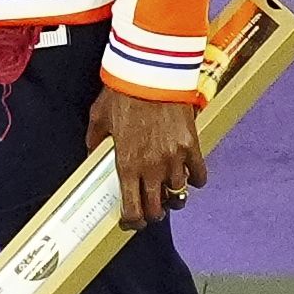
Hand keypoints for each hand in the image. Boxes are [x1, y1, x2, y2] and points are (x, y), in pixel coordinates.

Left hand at [94, 86, 207, 224]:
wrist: (151, 70)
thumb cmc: (123, 92)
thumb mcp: (99, 118)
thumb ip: (95, 140)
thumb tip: (93, 151)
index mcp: (126, 164)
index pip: (132, 209)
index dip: (133, 222)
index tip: (132, 222)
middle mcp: (151, 167)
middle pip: (157, 208)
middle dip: (153, 214)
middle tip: (152, 210)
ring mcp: (174, 158)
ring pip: (179, 194)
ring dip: (174, 198)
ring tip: (170, 194)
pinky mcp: (192, 145)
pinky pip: (199, 174)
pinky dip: (195, 180)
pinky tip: (190, 177)